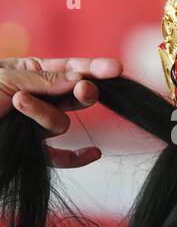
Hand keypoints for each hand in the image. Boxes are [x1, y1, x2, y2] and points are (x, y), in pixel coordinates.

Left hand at [0, 57, 122, 167]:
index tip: (116, 68)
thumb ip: (45, 80)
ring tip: (17, 103)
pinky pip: (60, 158)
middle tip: (84, 90)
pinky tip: (94, 153)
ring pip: (62, 124)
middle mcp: (40, 99)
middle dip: (84, 93)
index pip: (72, 69)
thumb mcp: (6, 78)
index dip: (96, 68)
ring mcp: (38, 126)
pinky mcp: (33, 151)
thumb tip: (81, 79)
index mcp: (32, 73)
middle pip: (77, 97)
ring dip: (44, 114)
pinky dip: (76, 158)